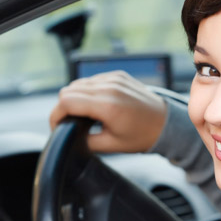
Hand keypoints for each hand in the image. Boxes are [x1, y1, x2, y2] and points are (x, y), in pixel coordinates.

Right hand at [49, 71, 166, 152]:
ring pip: (78, 83)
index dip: (55, 116)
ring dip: (75, 98)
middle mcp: (110, 87)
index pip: (66, 101)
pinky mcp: (118, 75)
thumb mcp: (111, 145)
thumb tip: (68, 136)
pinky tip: (96, 105)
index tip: (56, 127)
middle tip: (70, 123)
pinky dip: (88, 91)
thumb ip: (85, 141)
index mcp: (107, 105)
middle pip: (68, 90)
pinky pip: (92, 80)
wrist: (166, 123)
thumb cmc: (142, 136)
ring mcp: (114, 78)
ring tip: (83, 115)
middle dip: (63, 108)